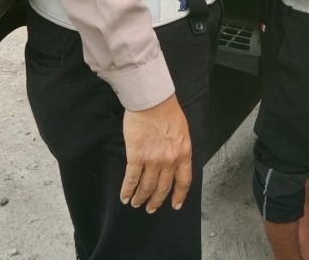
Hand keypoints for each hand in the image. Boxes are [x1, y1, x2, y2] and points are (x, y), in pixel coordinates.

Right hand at [120, 94, 191, 213]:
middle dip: (156, 201)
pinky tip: (124, 196)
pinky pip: (131, 179)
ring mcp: (153, 160)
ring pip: (147, 187)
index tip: (175, 205)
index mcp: (183, 153)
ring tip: (136, 203)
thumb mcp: (182, 131)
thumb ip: (179, 148)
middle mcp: (170, 160)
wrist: (153, 99)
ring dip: (140, 197)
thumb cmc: (167, 109)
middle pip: (163, 188)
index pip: (183, 181)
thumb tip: (174, 161)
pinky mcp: (136, 156)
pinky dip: (127, 190)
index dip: (179, 196)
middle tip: (151, 208)